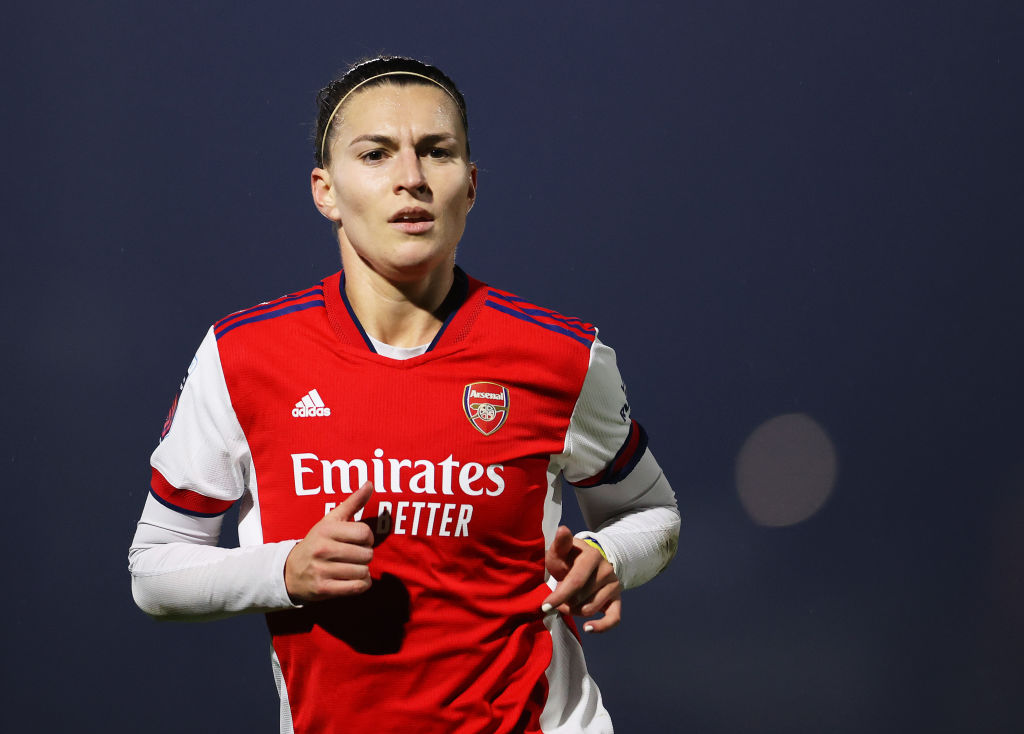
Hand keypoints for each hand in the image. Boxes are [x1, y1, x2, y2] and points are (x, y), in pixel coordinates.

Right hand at [284, 482, 375, 602]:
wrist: (289, 572)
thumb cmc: (316, 543)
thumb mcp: (330, 521)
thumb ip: (352, 502)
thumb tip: (370, 483)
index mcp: (326, 530)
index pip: (364, 533)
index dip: (368, 538)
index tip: (360, 540)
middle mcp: (323, 549)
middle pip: (366, 554)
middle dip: (365, 555)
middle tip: (355, 555)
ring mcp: (322, 570)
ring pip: (363, 571)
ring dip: (363, 571)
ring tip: (353, 567)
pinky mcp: (324, 589)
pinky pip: (357, 587)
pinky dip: (362, 584)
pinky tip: (355, 579)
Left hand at [541, 525, 621, 632]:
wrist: (587, 564)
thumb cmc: (568, 559)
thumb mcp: (561, 551)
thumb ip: (560, 543)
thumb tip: (563, 530)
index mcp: (592, 555)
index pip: (576, 581)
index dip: (559, 595)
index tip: (544, 606)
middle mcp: (606, 569)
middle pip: (580, 598)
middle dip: (564, 603)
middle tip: (558, 597)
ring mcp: (614, 584)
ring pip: (589, 609)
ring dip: (574, 611)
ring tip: (568, 602)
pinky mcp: (617, 599)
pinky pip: (614, 619)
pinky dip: (601, 627)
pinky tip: (588, 628)